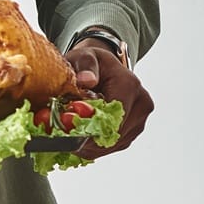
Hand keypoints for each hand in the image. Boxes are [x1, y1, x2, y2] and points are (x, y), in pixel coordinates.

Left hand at [63, 39, 153, 157]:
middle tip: (62, 135)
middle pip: (113, 133)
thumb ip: (85, 67)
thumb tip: (86, 80)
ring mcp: (139, 119)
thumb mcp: (83, 57)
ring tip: (70, 134)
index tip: (68, 129)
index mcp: (130, 85)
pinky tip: (81, 136)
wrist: (102, 69)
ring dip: (89, 144)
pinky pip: (113, 146)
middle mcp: (141, 103)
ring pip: (112, 143)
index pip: (113, 116)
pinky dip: (95, 146)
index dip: (90, 127)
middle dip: (86, 137)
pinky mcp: (134, 130)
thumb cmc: (90, 64)